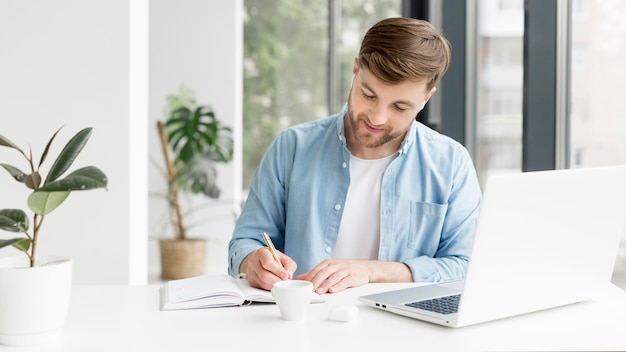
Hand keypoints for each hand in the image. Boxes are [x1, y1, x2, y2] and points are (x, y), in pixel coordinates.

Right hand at [242, 247, 296, 290]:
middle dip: (277, 280)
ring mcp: (250, 271)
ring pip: (263, 283)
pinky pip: (261, 287)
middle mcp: (253, 261)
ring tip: (280, 281)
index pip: (268, 263)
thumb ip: (289, 265)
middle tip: (284, 281)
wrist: (260, 260)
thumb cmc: (273, 258)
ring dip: (274, 284)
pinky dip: (270, 287)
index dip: (278, 271)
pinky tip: (274, 283)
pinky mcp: (251, 280)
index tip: (285, 275)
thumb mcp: (283, 258)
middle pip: (265, 275)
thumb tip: (289, 275)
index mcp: (262, 252)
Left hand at [295, 259, 412, 293]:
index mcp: (328, 263)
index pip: (316, 270)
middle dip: (315, 281)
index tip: (302, 285)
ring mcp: (344, 270)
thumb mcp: (329, 268)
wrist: (365, 268)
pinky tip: (332, 290)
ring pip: (332, 277)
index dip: (309, 277)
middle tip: (309, 289)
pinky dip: (338, 286)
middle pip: (323, 273)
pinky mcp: (352, 276)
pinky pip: (344, 281)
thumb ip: (315, 273)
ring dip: (325, 285)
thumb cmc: (345, 269)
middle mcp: (335, 265)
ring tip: (319, 291)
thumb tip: (299, 278)